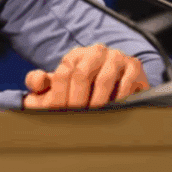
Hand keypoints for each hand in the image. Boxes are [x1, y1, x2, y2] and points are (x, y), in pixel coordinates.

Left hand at [22, 43, 150, 109]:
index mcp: (75, 55)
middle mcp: (95, 52)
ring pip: (104, 80)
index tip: (59, 114)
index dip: (59, 96)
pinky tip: (114, 111)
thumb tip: (37, 81)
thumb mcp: (58, 88)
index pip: (63, 72)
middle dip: (77, 101)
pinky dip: (119, 99)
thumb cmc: (82, 93)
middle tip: (77, 119)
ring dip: (97, 103)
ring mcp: (116, 57)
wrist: (118, 89)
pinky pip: (126, 83)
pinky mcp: (134, 66)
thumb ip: (40, 84)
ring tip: (94, 118)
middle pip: (81, 75)